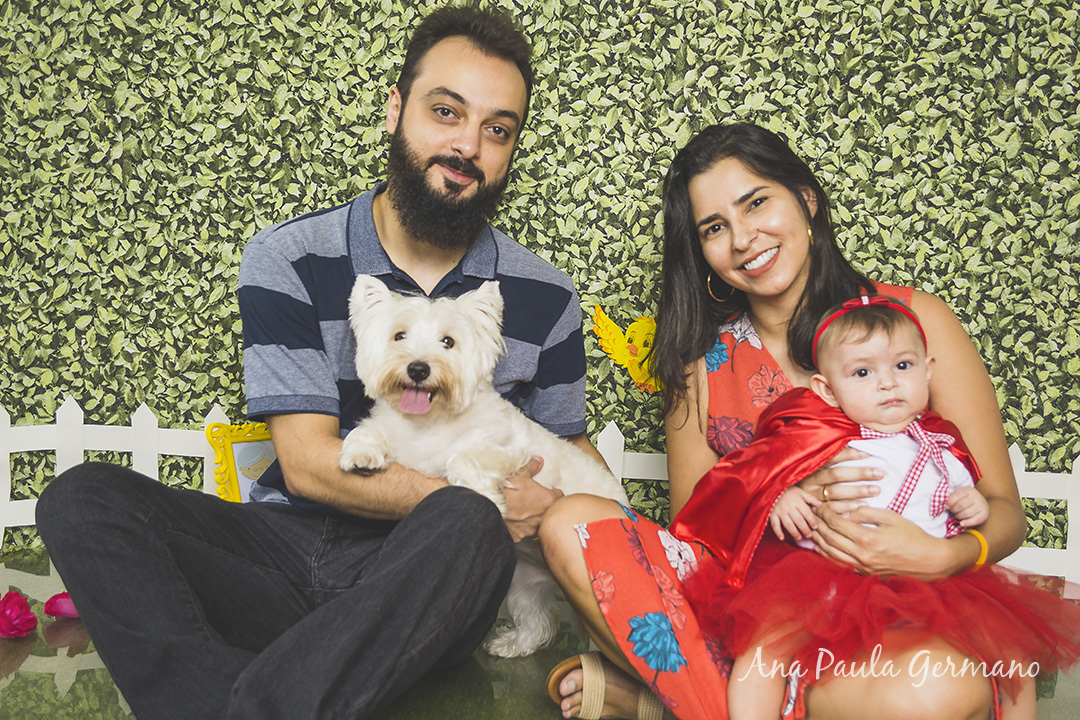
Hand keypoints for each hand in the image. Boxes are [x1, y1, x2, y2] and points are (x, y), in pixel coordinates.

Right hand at [502, 457, 563, 541]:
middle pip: (549, 512)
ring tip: (522, 511)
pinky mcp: (520, 536)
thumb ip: (532, 468)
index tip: (549, 491)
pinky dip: (520, 528)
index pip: (559, 497)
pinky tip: (513, 521)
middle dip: (544, 507)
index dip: (553, 493)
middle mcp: (542, 516)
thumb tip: (538, 461)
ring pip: (537, 524)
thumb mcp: (520, 475)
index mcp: (547, 500)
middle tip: (534, 501)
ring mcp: (531, 528)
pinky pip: (523, 533)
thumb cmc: (505, 491)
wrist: (489, 506)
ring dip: (533, 518)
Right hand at [769, 487, 820, 541]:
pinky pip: (775, 524)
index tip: (815, 527)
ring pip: (788, 524)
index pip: (807, 513)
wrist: (772, 488)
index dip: (812, 521)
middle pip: (799, 521)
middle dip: (805, 529)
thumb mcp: (800, 492)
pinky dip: (778, 532)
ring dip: (794, 532)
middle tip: (809, 535)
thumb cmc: (788, 491)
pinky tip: (782, 538)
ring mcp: (780, 511)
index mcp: (797, 501)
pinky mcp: (772, 514)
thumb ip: (811, 498)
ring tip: (799, 538)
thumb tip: (821, 505)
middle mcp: (789, 507)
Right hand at [797, 447, 882, 513]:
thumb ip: (830, 456)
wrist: (788, 502)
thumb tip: (855, 444)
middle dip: (860, 473)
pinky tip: (863, 505)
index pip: (831, 457)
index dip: (849, 455)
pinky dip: (848, 507)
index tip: (868, 455)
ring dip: (858, 491)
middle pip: (836, 474)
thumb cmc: (808, 480)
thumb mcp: (814, 466)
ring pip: (835, 492)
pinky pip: (832, 509)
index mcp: (810, 465)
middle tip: (880, 473)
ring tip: (876, 489)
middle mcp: (809, 480)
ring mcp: (811, 495)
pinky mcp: (814, 509)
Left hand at [810, 504, 958, 579]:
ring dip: (818, 541)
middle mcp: (862, 556)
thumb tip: (846, 512)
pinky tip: (822, 547)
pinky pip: (840, 564)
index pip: (836, 524)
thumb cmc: (912, 536)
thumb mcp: (890, 517)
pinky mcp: (865, 575)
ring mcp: (862, 568)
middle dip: (818, 525)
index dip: (824, 514)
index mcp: (867, 539)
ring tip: (812, 529)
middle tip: (810, 515)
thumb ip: (866, 513)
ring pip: (831, 554)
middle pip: (830, 539)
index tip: (818, 506)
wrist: (930, 561)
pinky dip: (827, 555)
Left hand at [946, 487, 989, 527]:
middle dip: (954, 510)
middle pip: (961, 505)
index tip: (947, 506)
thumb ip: (952, 498)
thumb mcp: (959, 495)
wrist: (980, 502)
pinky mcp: (984, 514)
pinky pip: (975, 520)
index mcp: (968, 490)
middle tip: (952, 511)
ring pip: (966, 513)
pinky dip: (967, 523)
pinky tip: (961, 523)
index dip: (950, 502)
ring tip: (957, 515)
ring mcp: (981, 505)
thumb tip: (946, 506)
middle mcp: (976, 496)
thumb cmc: (965, 499)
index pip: (957, 495)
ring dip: (959, 516)